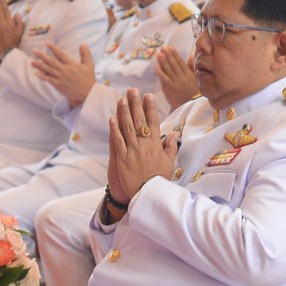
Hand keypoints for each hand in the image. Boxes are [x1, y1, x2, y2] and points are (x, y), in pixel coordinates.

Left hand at [33, 42, 96, 103]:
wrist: (89, 93)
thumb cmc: (89, 79)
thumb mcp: (89, 64)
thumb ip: (85, 53)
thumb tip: (83, 43)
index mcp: (72, 64)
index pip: (61, 54)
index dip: (53, 48)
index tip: (46, 42)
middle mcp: (65, 70)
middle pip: (52, 62)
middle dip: (42, 56)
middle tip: (34, 51)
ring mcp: (61, 78)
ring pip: (49, 70)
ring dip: (40, 66)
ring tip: (32, 61)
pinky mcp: (59, 86)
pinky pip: (49, 80)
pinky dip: (43, 77)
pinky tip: (36, 73)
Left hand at [107, 88, 176, 204]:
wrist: (148, 195)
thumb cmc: (159, 179)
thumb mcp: (169, 163)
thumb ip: (170, 147)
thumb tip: (174, 133)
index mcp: (156, 146)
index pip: (153, 122)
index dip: (150, 108)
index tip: (148, 95)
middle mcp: (144, 146)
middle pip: (139, 121)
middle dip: (135, 104)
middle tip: (132, 90)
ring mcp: (133, 151)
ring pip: (127, 128)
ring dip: (124, 112)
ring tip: (121, 99)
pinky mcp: (122, 159)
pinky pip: (117, 141)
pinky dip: (114, 129)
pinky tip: (111, 118)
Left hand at [155, 46, 199, 107]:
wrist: (190, 106)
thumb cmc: (194, 93)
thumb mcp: (196, 79)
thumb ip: (192, 67)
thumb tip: (192, 55)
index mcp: (188, 74)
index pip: (180, 61)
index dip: (174, 53)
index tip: (169, 47)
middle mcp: (181, 77)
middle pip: (173, 64)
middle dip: (167, 54)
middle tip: (162, 47)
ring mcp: (174, 83)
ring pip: (168, 70)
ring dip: (162, 61)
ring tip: (158, 53)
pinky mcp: (169, 89)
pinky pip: (164, 79)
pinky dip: (160, 72)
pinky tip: (156, 66)